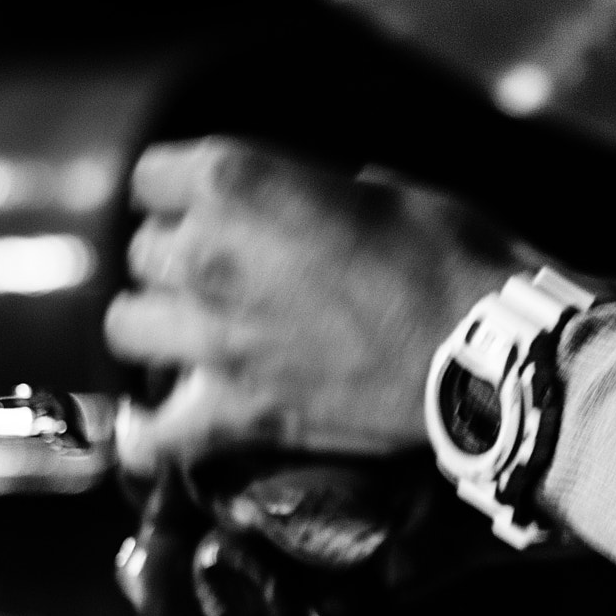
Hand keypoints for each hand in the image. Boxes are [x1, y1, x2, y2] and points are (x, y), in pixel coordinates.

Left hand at [105, 137, 537, 474]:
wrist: (487, 351)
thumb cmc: (452, 257)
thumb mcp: (385, 190)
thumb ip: (314, 195)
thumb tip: (305, 211)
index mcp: (240, 182)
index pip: (152, 178)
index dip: (183, 194)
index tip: (208, 209)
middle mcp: (207, 254)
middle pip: (144, 252)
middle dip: (180, 260)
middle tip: (229, 276)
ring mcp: (214, 337)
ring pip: (128, 327)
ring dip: (159, 328)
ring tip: (193, 336)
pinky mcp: (238, 410)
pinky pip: (154, 436)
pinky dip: (147, 438)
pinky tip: (148, 432)